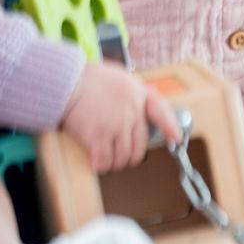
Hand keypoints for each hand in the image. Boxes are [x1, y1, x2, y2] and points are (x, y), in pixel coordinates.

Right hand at [63, 62, 180, 173]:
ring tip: (106, 160)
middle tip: (122, 158)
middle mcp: (131, 111)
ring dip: (114, 162)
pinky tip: (95, 162)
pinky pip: (104, 160)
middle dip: (131, 156)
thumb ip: (131, 94)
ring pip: (123, 156)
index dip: (170, 127)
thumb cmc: (88, 79)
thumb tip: (135, 110)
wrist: (67, 80)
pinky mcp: (98, 135)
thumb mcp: (119, 78)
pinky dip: (100, 165)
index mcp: (138, 94)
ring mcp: (116, 124)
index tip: (176, 140)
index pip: (160, 112)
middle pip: (139, 145)